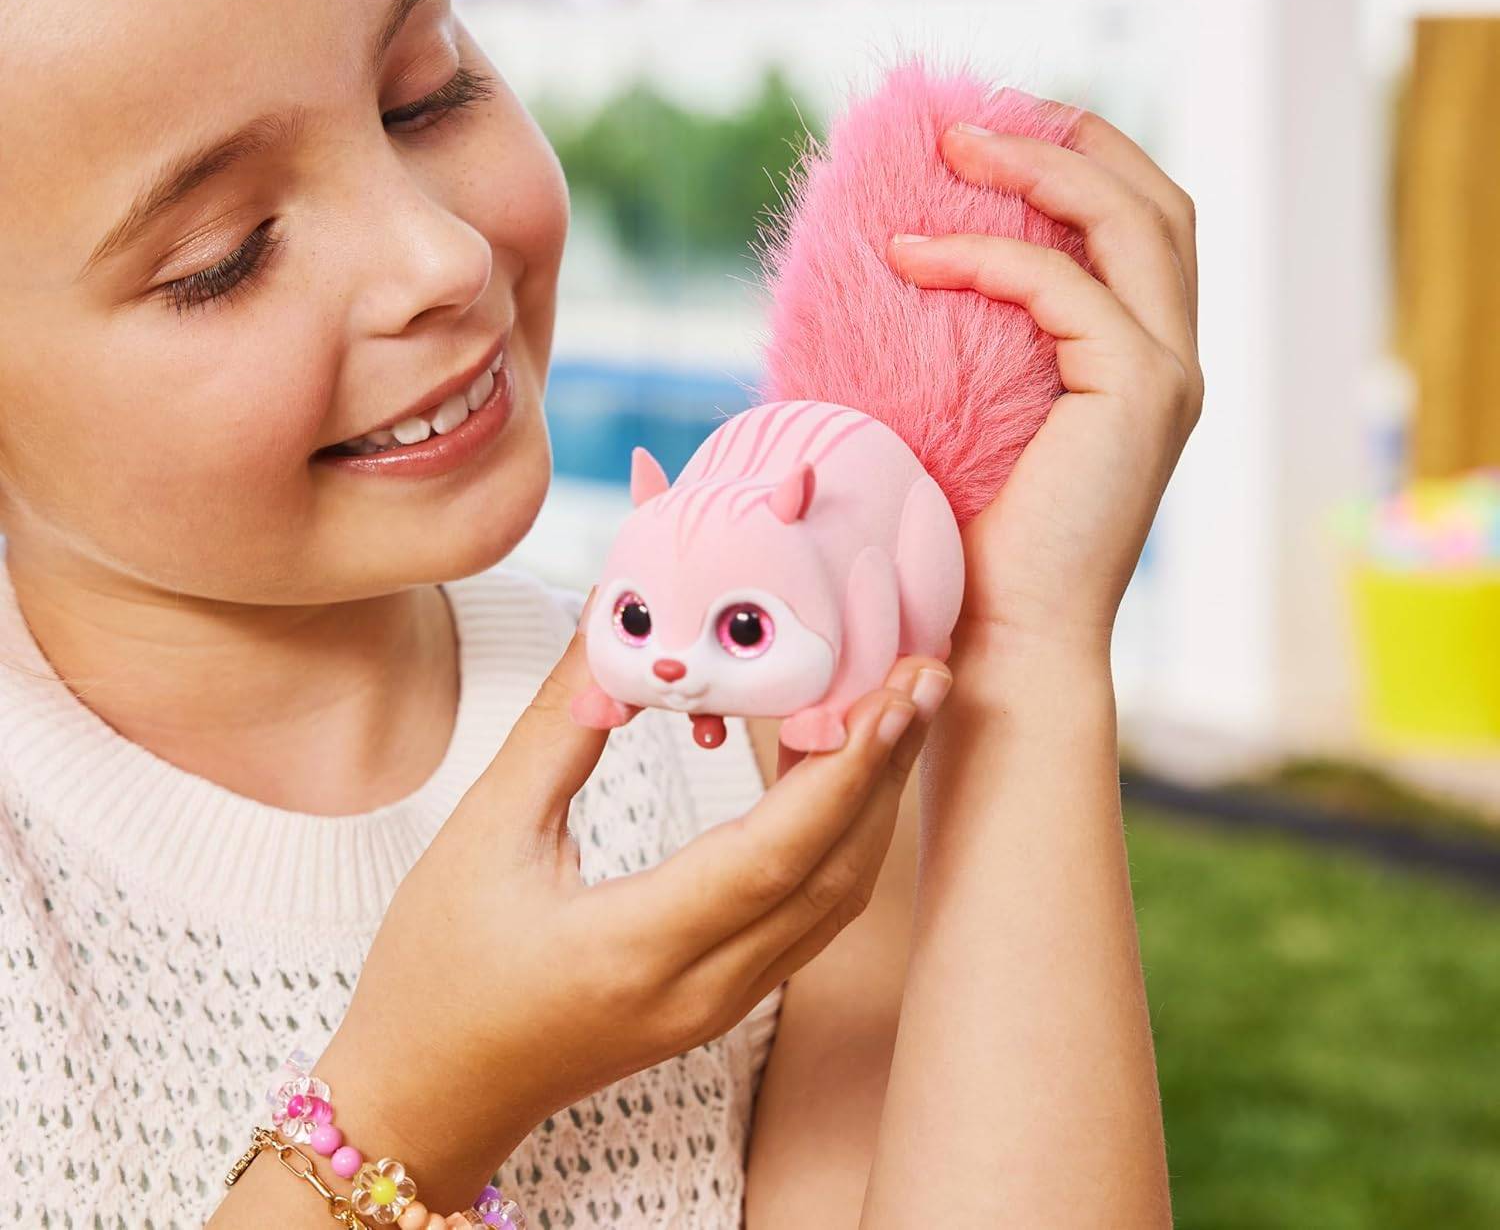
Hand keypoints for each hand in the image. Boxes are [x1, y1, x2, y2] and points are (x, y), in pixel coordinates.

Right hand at [308, 621, 949, 1206]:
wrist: (427, 1094)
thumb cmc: (436, 971)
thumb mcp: (486, 835)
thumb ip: (558, 727)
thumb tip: (612, 623)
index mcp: (633, 948)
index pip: (772, 856)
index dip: (844, 770)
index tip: (893, 692)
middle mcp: (699, 988)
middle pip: (830, 874)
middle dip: (887, 768)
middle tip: (922, 671)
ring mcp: (718, 1003)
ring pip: (832, 899)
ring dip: (872, 802)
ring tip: (895, 707)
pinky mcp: (720, 999)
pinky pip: (808, 915)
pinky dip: (839, 838)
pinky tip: (838, 775)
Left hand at [886, 108, 1201, 659]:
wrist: (995, 636)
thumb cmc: (965, 541)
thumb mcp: (968, 415)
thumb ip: (973, 342)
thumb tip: (896, 258)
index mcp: (1139, 367)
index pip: (1137, 231)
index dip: (1078, 165)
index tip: (990, 136)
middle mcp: (1171, 363)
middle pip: (1156, 205)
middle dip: (1070, 141)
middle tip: (969, 121)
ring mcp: (1167, 377)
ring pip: (1132, 222)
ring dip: (1039, 167)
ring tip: (949, 145)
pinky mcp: (1141, 395)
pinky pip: (1064, 287)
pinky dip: (987, 257)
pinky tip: (912, 254)